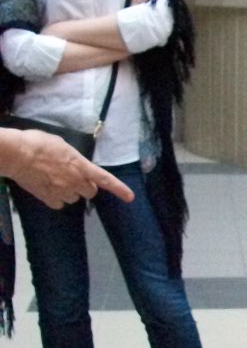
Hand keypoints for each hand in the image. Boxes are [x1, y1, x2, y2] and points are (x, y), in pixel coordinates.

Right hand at [2, 131, 134, 208]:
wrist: (17, 154)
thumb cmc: (38, 143)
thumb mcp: (62, 145)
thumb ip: (72, 158)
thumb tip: (72, 163)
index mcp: (81, 165)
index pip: (105, 179)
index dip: (119, 189)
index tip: (130, 197)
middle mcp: (75, 181)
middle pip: (90, 191)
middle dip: (84, 186)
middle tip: (71, 177)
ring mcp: (62, 191)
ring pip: (74, 198)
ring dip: (69, 191)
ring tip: (54, 180)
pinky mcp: (48, 199)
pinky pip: (58, 204)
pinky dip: (55, 198)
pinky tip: (46, 188)